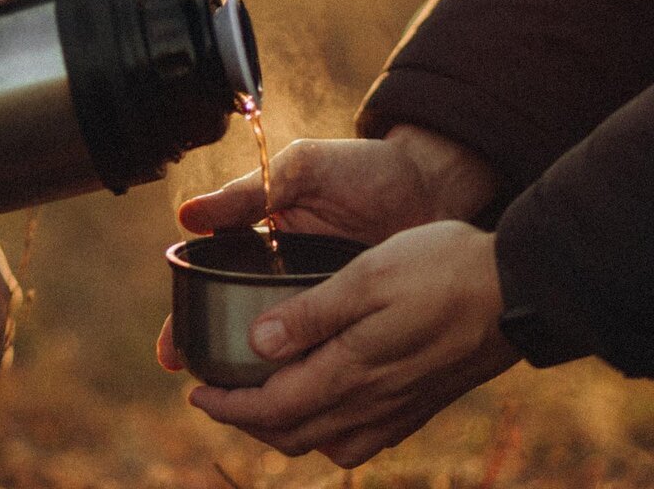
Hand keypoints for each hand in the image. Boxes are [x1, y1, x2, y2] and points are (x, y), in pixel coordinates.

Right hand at [157, 130, 496, 373]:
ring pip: (282, 355)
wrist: (431, 183)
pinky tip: (306, 407)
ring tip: (248, 413)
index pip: (211, 288)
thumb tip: (187, 216)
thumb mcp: (302, 172)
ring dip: (263, 384)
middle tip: (204, 394)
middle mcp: (284, 283)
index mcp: (261, 246)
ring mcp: (322, 307)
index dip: (187, 320)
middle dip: (217, 367)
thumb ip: (249, 193)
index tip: (172, 353)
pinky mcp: (358, 326)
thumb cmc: (361, 168)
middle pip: (238, 332)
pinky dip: (315, 382)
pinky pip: (329, 359)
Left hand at [187, 221, 518, 467]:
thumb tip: (257, 344)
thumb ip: (312, 315)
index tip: (195, 390)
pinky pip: (357, 439)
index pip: (273, 408)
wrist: (518, 291)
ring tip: (259, 397)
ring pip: (324, 442)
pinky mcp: (419, 405)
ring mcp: (399, 411)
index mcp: (352, 372)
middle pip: (292, 434)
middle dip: (246, 420)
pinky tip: (323, 401)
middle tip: (216, 394)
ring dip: (283, 428)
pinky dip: (323, 429)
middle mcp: (372, 404)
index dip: (228, 405)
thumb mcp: (368, 277)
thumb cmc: (442, 270)